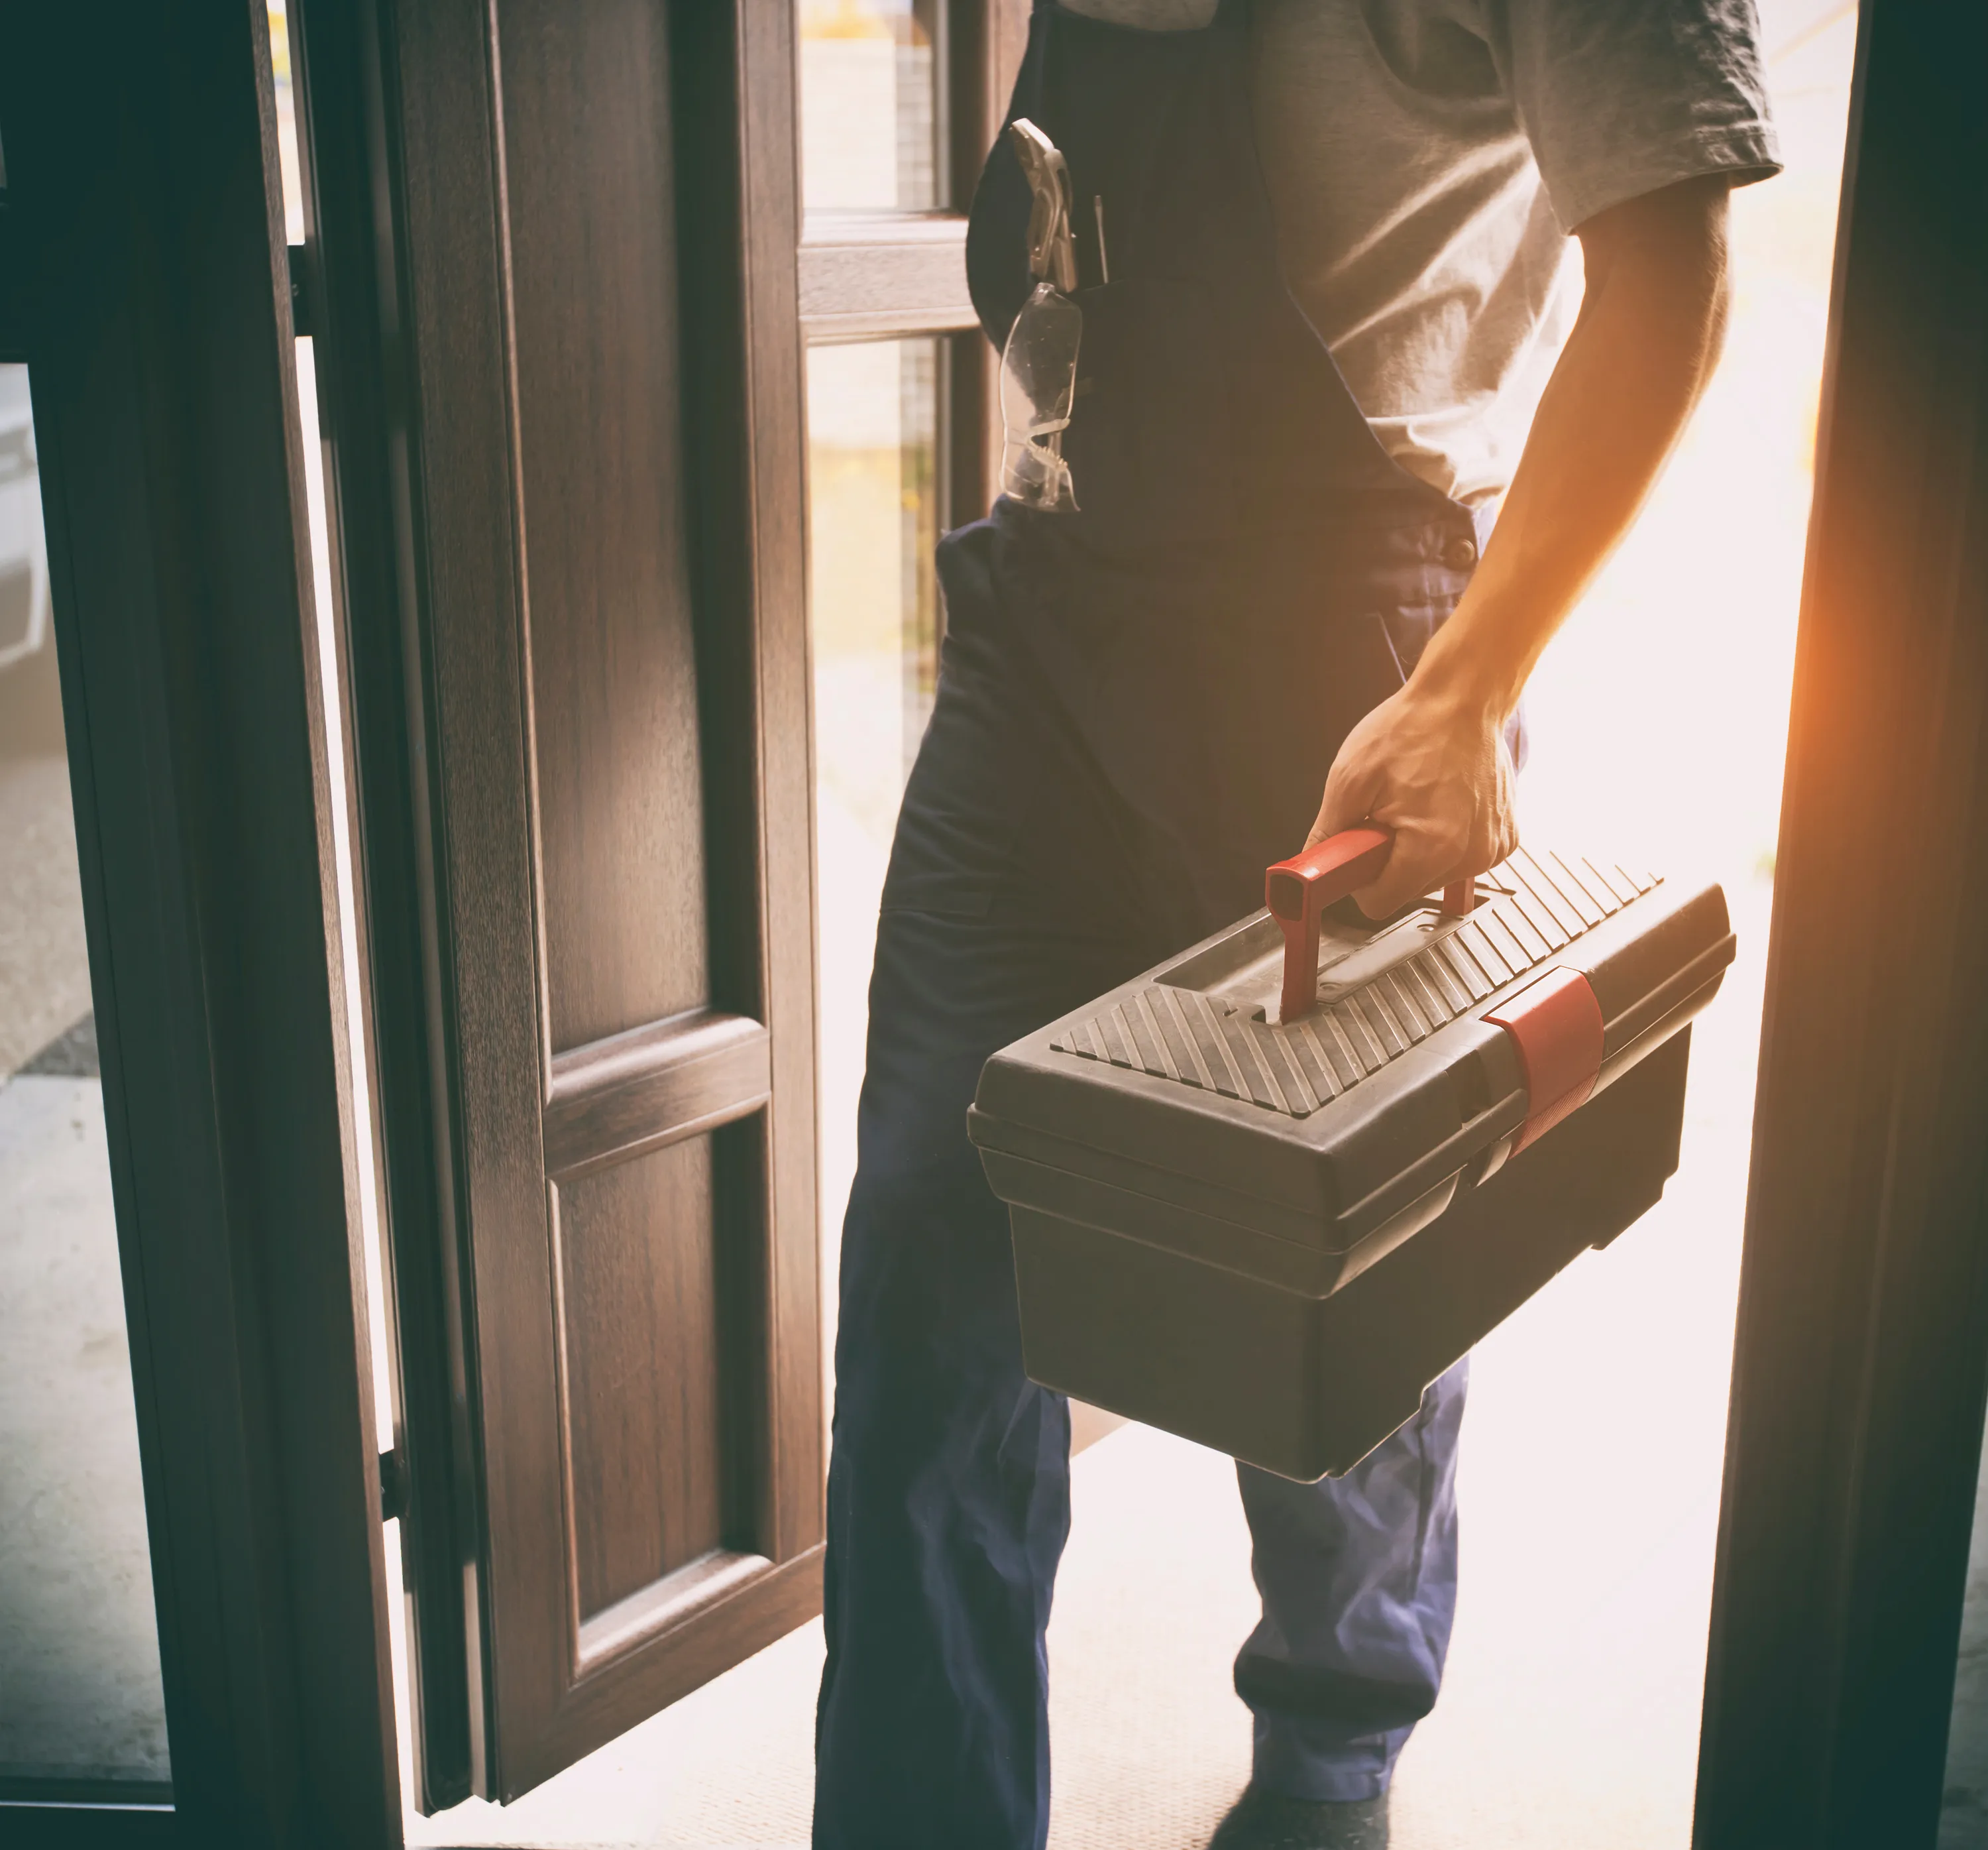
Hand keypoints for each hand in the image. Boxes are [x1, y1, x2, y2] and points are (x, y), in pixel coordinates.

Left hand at [1307, 678, 1516, 917]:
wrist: (1465, 696)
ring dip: (1420, 849)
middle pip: (1409, 889)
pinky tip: (1443, 802)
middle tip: (1389, 813)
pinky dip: (1448, 838)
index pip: (1380, 903)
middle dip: (1390, 858)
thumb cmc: (1413, 727)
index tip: (1358, 850)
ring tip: (1418, 801)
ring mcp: (1493, 848)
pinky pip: (1463, 856)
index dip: (1359, 878)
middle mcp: (1471, 856)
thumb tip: (1311, 867)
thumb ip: (1328, 833)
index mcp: (1432, 849)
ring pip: (1436, 875)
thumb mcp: (1350, 778)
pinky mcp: (1505, 836)